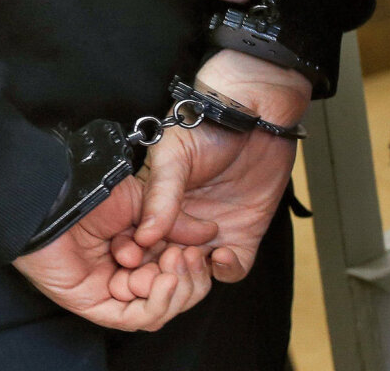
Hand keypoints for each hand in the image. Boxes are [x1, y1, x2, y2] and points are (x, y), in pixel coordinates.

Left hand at [12, 176, 214, 331]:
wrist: (54, 197)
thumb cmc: (91, 193)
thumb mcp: (147, 205)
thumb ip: (178, 222)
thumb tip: (211, 234)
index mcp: (143, 251)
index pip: (181, 273)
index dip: (197, 266)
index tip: (202, 249)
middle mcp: (130, 274)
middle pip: (176, 296)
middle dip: (190, 279)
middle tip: (185, 256)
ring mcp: (113, 292)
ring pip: (160, 311)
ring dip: (176, 290)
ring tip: (172, 263)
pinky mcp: (96, 305)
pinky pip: (134, 318)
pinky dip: (157, 303)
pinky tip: (166, 280)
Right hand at [121, 50, 311, 281]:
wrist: (256, 116)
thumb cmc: (207, 128)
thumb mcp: (174, 157)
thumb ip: (160, 196)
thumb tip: (144, 236)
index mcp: (155, 206)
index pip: (139, 242)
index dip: (135, 254)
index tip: (133, 258)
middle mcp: (182, 225)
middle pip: (165, 264)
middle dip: (164, 271)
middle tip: (169, 263)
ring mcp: (211, 233)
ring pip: (197, 272)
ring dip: (194, 274)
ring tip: (194, 257)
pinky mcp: (243, 235)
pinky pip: (234, 267)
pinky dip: (227, 270)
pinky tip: (221, 255)